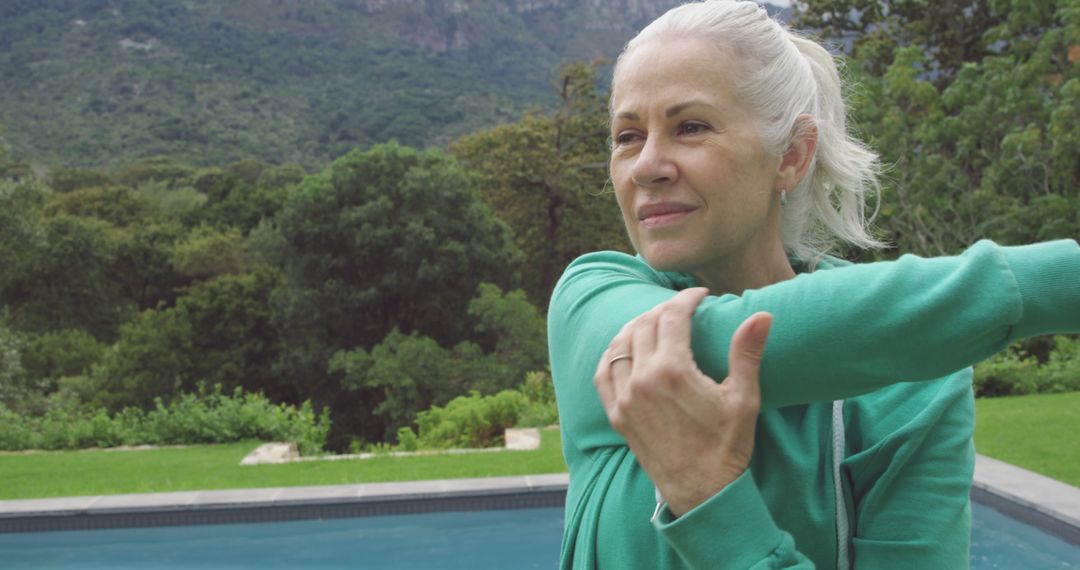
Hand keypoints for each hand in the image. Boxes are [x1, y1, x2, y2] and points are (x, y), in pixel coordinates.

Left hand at [594, 287, 772, 516]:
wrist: (702, 493)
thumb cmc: (727, 446)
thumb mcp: (743, 398)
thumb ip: (746, 352)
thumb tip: (762, 314)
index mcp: (672, 370)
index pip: (672, 316)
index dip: (686, 299)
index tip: (700, 294)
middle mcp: (642, 380)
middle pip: (645, 325)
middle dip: (664, 309)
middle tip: (682, 308)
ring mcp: (624, 398)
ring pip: (620, 344)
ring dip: (637, 326)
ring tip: (656, 322)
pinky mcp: (616, 414)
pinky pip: (604, 373)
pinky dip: (612, 353)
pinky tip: (624, 348)